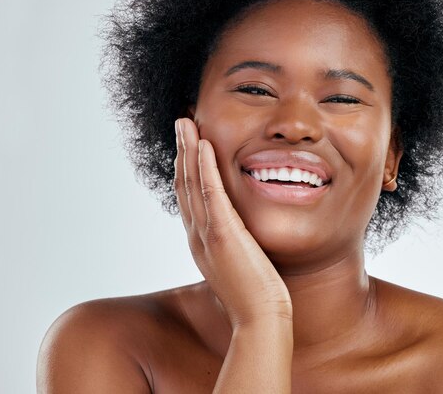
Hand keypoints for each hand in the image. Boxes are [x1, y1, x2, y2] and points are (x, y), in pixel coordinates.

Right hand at [174, 119, 291, 327]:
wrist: (261, 318)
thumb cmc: (257, 293)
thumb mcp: (239, 261)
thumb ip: (235, 242)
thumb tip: (239, 231)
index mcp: (202, 240)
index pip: (190, 196)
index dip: (187, 167)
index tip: (189, 143)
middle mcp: (197, 235)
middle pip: (184, 184)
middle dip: (182, 152)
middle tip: (181, 123)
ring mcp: (207, 234)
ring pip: (192, 184)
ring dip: (188, 151)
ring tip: (185, 123)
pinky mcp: (223, 235)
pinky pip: (211, 193)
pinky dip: (205, 167)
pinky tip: (204, 145)